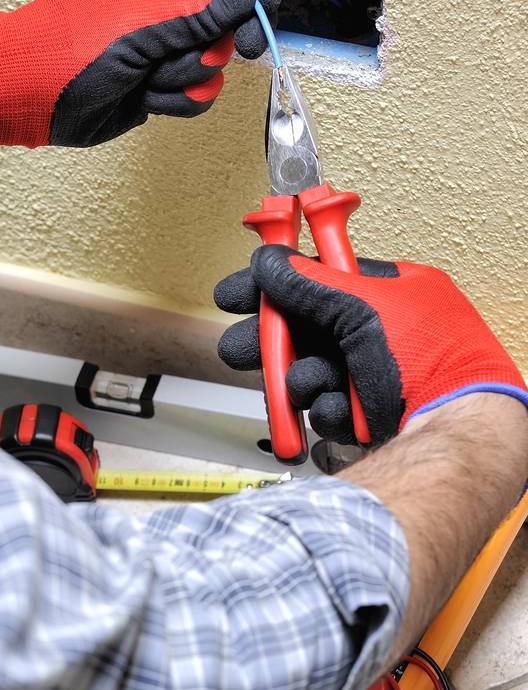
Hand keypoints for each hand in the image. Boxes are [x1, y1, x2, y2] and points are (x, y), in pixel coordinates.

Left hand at [0, 0, 279, 148]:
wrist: (25, 97)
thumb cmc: (63, 49)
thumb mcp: (138, 24)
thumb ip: (198, 10)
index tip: (264, 4)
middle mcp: (163, 1)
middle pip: (229, 10)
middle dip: (225, 37)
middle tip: (229, 48)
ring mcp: (161, 43)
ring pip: (213, 58)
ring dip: (188, 74)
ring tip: (148, 74)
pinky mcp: (157, 81)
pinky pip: (196, 90)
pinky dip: (178, 99)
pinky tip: (145, 96)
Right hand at [214, 247, 527, 444]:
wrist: (453, 428)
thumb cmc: (432, 359)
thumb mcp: (363, 308)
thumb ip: (310, 284)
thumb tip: (271, 261)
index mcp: (391, 293)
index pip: (320, 278)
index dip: (275, 285)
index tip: (237, 294)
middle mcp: (383, 331)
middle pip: (308, 331)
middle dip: (273, 345)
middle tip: (241, 350)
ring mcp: (376, 375)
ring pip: (311, 373)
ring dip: (302, 380)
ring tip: (311, 385)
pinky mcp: (369, 414)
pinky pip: (327, 406)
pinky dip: (329, 409)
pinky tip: (342, 411)